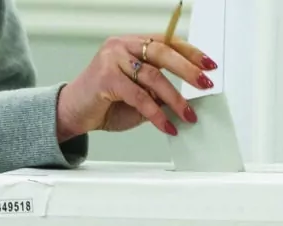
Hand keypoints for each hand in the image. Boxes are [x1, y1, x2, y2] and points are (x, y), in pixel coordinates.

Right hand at [55, 34, 217, 141]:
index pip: (167, 42)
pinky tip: (166, 125)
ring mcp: (112, 59)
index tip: (209, 66)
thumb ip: (158, 92)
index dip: (190, 53)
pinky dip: (156, 114)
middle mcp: (122, 46)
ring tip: (188, 115)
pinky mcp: (106, 78)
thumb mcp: (139, 95)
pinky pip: (139, 96)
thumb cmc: (105, 103)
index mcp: (132, 44)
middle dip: (188, 70)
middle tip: (205, 84)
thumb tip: (188, 98)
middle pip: (163, 53)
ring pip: (153, 76)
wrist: (73, 113)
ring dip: (175, 99)